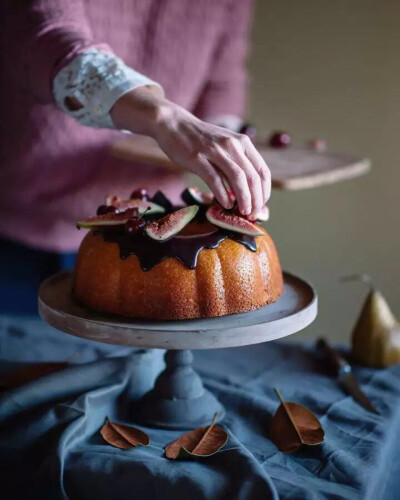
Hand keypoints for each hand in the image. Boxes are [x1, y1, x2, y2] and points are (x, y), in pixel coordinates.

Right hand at [111, 87, 270, 215]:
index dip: (264, 192)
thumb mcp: (225, 146)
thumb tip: (247, 192)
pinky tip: (226, 205)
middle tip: (253, 215)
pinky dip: (223, 195)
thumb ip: (236, 164)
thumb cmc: (200, 140)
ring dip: (244, 199)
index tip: (261, 206)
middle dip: (256, 200)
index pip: (262, 171)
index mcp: (243, 142)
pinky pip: (215, 179)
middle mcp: (232, 145)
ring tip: (242, 212)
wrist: (174, 124)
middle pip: (253, 177)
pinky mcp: (197, 158)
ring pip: (238, 178)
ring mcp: (215, 151)